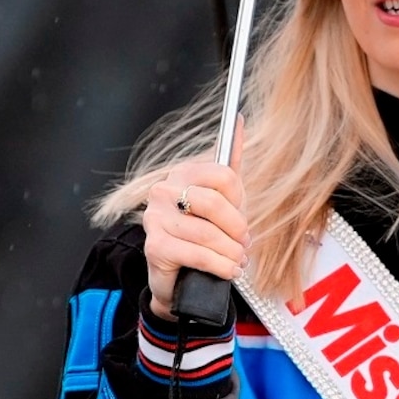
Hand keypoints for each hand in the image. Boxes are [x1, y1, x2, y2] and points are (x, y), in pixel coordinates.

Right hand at [136, 159, 246, 320]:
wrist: (180, 278)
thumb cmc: (203, 236)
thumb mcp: (223, 200)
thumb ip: (231, 163)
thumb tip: (240, 120)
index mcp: (182, 173)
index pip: (224, 175)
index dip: (239, 202)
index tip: (240, 219)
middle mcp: (163, 191)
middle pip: (215, 202)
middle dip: (237, 229)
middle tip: (243, 244)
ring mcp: (155, 218)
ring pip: (208, 233)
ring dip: (231, 253)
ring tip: (237, 261)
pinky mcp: (155, 246)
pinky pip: (198, 254)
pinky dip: (220, 266)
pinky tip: (228, 271)